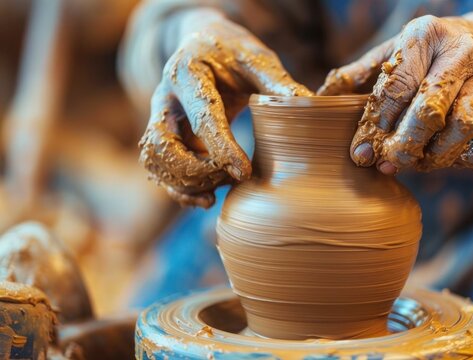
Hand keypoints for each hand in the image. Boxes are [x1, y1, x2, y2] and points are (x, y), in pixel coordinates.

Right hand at [140, 9, 311, 206]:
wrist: (205, 45)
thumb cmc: (234, 53)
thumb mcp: (257, 60)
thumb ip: (278, 83)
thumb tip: (311, 106)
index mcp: (188, 73)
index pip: (202, 117)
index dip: (222, 148)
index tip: (243, 173)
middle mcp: (165, 97)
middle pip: (162, 145)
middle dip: (194, 171)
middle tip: (229, 179)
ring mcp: (161, 118)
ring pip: (154, 161)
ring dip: (183, 184)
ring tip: (216, 195)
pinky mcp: (165, 136)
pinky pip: (159, 168)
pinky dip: (179, 188)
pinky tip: (207, 197)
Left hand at [319, 15, 472, 173]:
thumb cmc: (426, 56)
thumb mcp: (391, 54)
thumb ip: (357, 76)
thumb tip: (317, 101)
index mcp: (424, 36)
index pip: (397, 85)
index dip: (377, 123)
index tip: (361, 152)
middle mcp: (463, 52)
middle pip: (431, 108)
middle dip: (405, 144)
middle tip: (389, 163)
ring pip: (465, 127)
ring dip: (437, 155)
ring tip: (418, 162)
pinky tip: (454, 157)